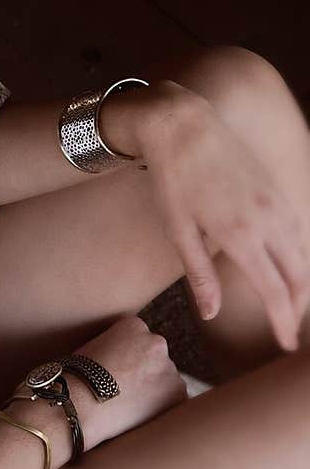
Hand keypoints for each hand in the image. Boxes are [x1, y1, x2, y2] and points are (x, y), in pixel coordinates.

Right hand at [61, 314, 187, 449]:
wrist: (79, 404)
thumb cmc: (74, 379)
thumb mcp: (90, 348)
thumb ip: (113, 348)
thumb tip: (119, 360)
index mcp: (134, 325)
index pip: (139, 341)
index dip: (126, 361)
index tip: (116, 373)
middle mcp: (156, 341)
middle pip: (155, 359)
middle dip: (144, 373)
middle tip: (124, 392)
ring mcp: (169, 367)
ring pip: (165, 380)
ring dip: (153, 391)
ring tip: (128, 407)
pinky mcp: (178, 393)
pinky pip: (174, 402)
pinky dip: (161, 410)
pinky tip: (139, 416)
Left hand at [129, 83, 309, 352]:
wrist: (183, 124)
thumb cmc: (172, 178)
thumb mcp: (176, 229)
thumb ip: (198, 274)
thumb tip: (211, 313)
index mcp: (240, 235)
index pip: (274, 291)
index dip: (282, 322)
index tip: (284, 344)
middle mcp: (267, 219)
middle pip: (299, 276)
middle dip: (297, 308)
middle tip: (286, 330)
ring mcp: (275, 201)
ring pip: (303, 253)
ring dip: (301, 282)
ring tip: (287, 303)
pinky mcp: (275, 187)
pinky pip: (298, 229)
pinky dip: (298, 254)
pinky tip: (286, 265)